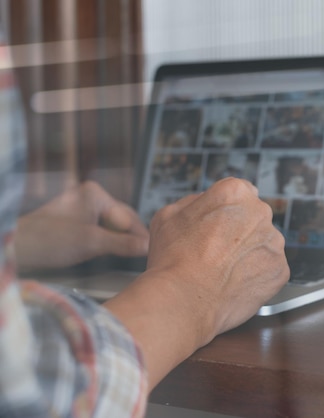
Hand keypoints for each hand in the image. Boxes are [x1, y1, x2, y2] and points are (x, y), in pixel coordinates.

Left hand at [15, 181, 148, 269]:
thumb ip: (123, 244)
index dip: (141, 235)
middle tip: (146, 254)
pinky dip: (108, 240)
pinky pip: (100, 229)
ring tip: (133, 255)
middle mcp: (90, 196)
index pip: (129, 216)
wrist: (17, 247)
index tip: (153, 250)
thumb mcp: (92, 243)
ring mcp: (82, 207)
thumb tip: (148, 246)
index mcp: (95, 194)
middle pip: (122, 219)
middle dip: (131, 236)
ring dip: (120, 240)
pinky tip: (113, 252)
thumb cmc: (48, 241)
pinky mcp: (75, 219)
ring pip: (111, 225)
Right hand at [104, 177, 289, 388]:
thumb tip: (204, 203)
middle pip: (253, 218)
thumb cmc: (174, 260)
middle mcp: (259, 213)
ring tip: (224, 270)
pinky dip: (257, 276)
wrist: (184, 300)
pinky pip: (270, 270)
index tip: (217, 225)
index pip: (239, 193)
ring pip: (263, 244)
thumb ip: (193, 202)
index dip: (225, 211)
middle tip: (217, 251)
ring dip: (249, 254)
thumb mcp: (168, 215)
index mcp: (234, 192)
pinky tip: (235, 283)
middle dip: (239, 232)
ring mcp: (273, 242)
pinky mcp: (280, 270)